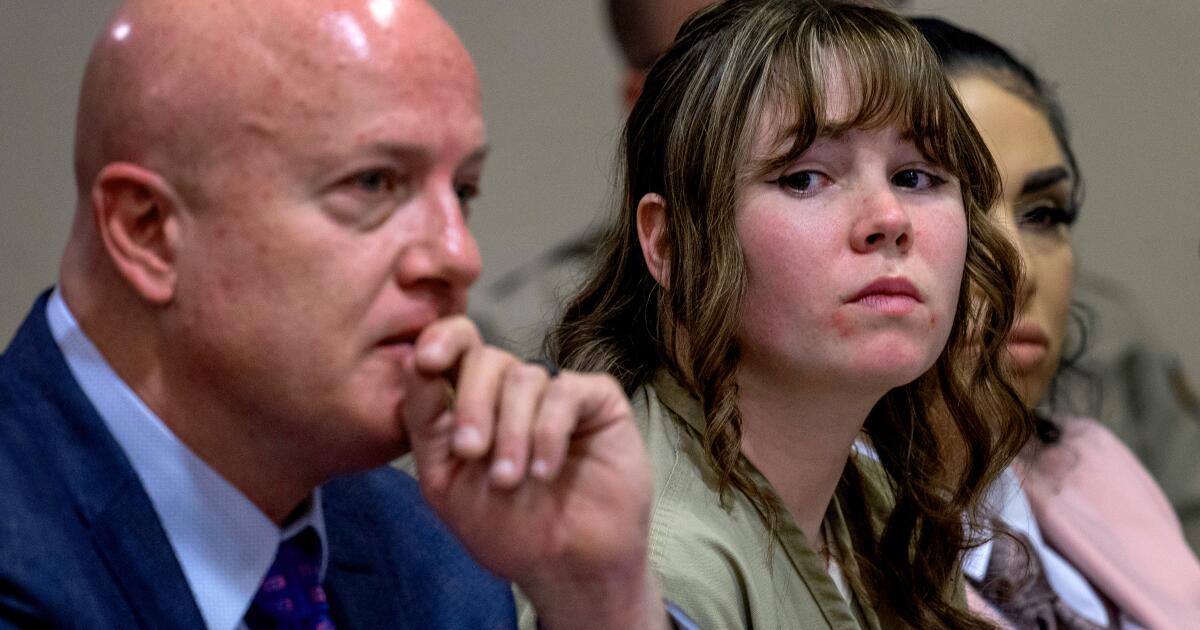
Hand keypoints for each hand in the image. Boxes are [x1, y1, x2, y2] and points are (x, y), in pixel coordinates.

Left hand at [403, 316, 665, 629]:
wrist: (567, 566)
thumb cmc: (506, 528)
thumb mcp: (445, 480)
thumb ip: (425, 421)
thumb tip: (411, 359)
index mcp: (472, 402)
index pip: (454, 347)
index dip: (440, 340)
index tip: (427, 361)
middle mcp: (513, 390)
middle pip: (485, 358)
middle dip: (473, 405)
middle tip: (471, 453)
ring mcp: (556, 392)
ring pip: (524, 378)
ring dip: (511, 433)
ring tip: (509, 481)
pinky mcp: (598, 401)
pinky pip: (565, 394)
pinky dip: (548, 434)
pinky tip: (544, 472)